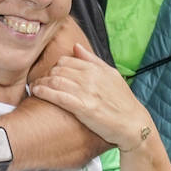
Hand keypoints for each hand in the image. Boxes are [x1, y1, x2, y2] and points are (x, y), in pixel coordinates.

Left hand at [30, 43, 154, 152]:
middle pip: (58, 69)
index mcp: (96, 69)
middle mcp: (90, 77)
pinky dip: (44, 92)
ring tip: (35, 87)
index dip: (55, 67)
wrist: (135, 124)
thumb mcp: (112, 75)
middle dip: (46, 74)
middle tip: (40, 81)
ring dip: (41, 82)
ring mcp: (86, 92)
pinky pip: (58, 96)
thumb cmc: (123, 101)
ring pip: (55, 80)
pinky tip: (37, 91)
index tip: (49, 73)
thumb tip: (76, 46)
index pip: (66, 60)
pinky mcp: (83, 108)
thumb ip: (92, 60)